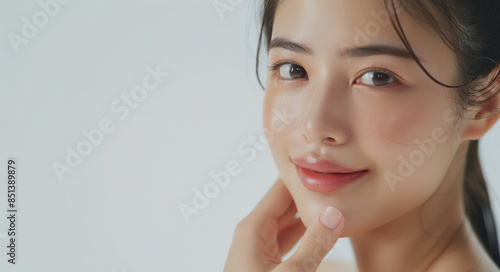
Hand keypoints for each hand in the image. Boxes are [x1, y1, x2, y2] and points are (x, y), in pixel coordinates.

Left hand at [224, 177, 344, 271]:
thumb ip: (313, 244)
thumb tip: (333, 215)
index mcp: (252, 229)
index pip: (278, 191)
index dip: (299, 176)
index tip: (320, 162)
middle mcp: (253, 236)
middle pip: (284, 206)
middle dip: (307, 194)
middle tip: (334, 180)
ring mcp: (258, 252)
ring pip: (287, 225)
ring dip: (308, 216)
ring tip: (332, 202)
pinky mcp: (266, 267)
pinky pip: (288, 242)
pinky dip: (304, 236)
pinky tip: (320, 233)